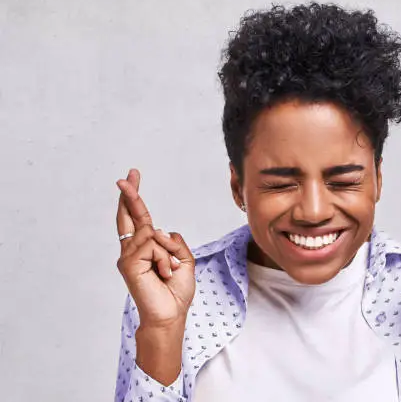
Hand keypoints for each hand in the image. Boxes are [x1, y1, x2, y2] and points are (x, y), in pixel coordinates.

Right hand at [115, 169, 195, 329]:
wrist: (170, 314)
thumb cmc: (175, 291)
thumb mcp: (184, 260)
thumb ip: (174, 242)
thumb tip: (162, 231)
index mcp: (145, 248)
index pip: (139, 218)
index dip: (135, 198)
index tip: (132, 177)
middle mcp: (133, 250)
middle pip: (131, 216)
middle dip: (131, 194)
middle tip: (128, 174)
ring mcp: (128, 257)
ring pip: (152, 234)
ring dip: (167, 253)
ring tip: (167, 272)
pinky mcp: (129, 264)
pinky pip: (152, 246)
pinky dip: (164, 259)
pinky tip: (162, 274)